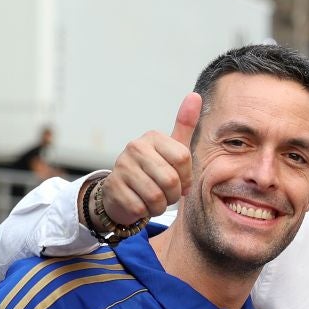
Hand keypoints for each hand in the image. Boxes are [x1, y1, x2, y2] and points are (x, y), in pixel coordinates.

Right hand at [98, 93, 199, 227]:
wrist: (121, 192)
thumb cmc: (153, 170)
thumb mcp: (171, 148)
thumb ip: (185, 125)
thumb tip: (195, 95)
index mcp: (152, 137)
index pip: (183, 158)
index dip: (187, 176)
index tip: (181, 180)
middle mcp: (135, 147)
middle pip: (171, 180)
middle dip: (174, 194)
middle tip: (167, 193)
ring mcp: (121, 167)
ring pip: (157, 197)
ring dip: (160, 205)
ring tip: (154, 199)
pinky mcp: (113, 188)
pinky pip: (141, 208)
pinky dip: (145, 212)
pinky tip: (140, 204)